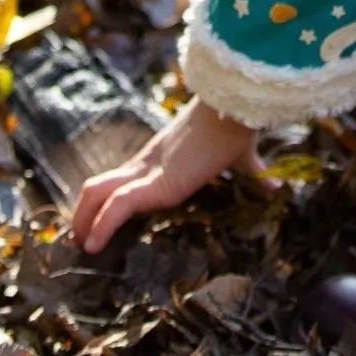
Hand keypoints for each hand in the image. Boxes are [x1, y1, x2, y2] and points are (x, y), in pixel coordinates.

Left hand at [70, 98, 270, 250]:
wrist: (235, 109)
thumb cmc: (237, 125)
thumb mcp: (241, 156)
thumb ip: (252, 173)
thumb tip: (275, 187)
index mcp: (161, 158)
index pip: (123, 177)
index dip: (106, 199)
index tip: (97, 222)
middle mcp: (147, 163)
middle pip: (99, 184)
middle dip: (84, 213)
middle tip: (80, 239)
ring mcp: (148, 172)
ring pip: (96, 191)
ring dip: (83, 220)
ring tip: (83, 246)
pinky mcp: (155, 183)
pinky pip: (116, 206)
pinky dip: (101, 226)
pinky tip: (95, 245)